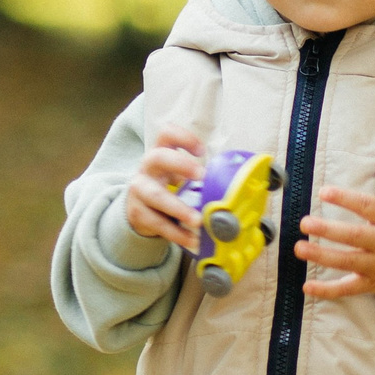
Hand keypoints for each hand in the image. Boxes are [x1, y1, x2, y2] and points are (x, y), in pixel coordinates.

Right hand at [123, 125, 204, 250]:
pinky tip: (193, 240)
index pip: (166, 134)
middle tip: (202, 176)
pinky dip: (177, 233)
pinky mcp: (138, 213)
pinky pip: (158, 223)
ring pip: (156, 195)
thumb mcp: (178, 175)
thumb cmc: (167, 188)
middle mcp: (147, 168)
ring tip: (198, 220)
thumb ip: (198, 176)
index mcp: (161, 153)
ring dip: (179, 208)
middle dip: (180, 164)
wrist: (139, 210)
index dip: (183, 138)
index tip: (202, 151)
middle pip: (157, 157)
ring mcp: (139, 190)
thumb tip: (237, 186)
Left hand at [296, 160, 374, 299]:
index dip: (345, 199)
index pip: (367, 206)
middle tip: (305, 223)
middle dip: (328, 230)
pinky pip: (348, 288)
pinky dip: (328, 290)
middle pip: (354, 236)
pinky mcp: (373, 283)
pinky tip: (307, 287)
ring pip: (347, 262)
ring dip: (322, 257)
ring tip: (299, 249)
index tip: (324, 191)